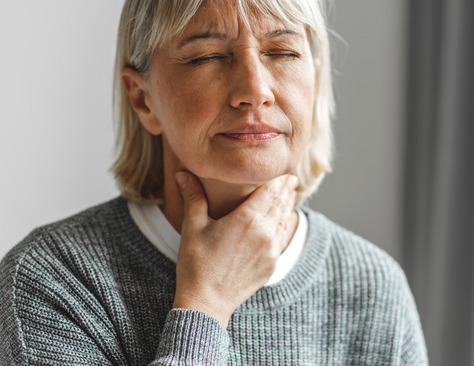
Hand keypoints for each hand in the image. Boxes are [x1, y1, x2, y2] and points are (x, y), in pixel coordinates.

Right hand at [172, 172, 297, 327]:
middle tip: (290, 178)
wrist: (207, 302)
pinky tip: (284, 221)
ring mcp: (271, 250)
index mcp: (247, 218)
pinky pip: (282, 238)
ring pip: (284, 220)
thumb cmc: (196, 264)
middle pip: (280, 203)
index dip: (277, 178)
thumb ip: (193, 196)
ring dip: (288, 206)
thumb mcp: (193, 226)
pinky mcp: (272, 264)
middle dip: (285, 189)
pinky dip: (285, 225)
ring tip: (290, 195)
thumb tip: (183, 173)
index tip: (282, 170)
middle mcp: (264, 232)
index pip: (270, 190)